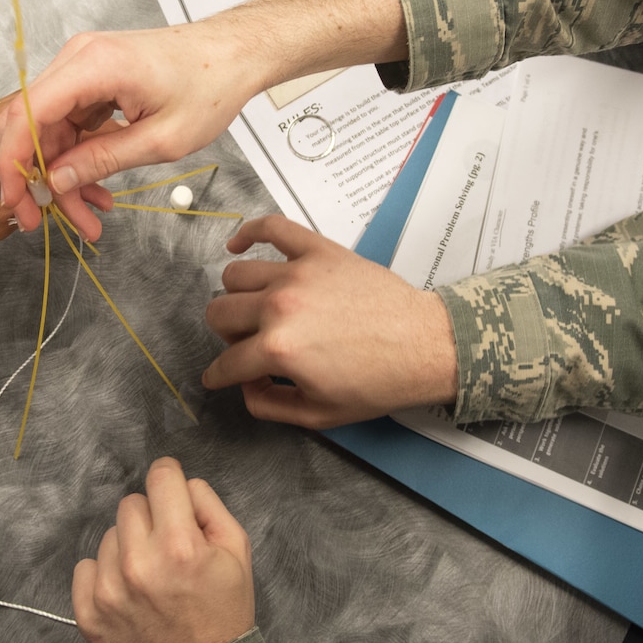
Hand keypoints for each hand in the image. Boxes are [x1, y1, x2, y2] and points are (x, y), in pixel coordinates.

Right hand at [0, 0, 410, 232]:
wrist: (235, 53)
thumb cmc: (211, 85)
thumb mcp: (161, 140)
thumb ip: (103, 159)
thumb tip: (58, 181)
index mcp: (93, 65)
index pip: (26, 115)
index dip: (14, 163)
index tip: (19, 202)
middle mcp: (79, 58)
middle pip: (33, 124)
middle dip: (37, 177)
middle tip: (46, 221)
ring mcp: (85, 66)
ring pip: (51, 129)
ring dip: (63, 174)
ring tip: (87, 216)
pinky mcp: (95, 78)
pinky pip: (72, 122)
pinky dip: (79, 155)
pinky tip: (95, 188)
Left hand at [0, 99, 112, 259]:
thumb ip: (29, 202)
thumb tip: (59, 193)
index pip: (49, 137)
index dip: (77, 163)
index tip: (98, 186)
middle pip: (46, 138)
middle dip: (76, 170)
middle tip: (100, 201)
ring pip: (34, 145)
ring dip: (59, 172)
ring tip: (86, 206)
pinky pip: (14, 149)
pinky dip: (36, 169)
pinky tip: (54, 190)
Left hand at [72, 457, 254, 642]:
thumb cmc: (225, 614)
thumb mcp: (238, 552)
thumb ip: (210, 506)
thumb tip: (181, 483)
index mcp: (180, 545)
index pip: (160, 477)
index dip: (170, 480)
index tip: (171, 494)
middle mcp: (139, 564)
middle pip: (130, 504)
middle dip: (151, 519)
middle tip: (168, 548)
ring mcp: (110, 591)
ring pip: (109, 536)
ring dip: (128, 548)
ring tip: (151, 578)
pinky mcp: (90, 615)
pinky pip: (85, 568)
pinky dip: (105, 575)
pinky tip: (129, 594)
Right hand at [202, 215, 457, 427]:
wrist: (425, 346)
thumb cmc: (380, 381)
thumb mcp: (319, 414)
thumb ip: (269, 405)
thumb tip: (246, 388)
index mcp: (278, 350)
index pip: (226, 363)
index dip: (218, 376)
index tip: (219, 377)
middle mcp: (280, 307)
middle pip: (220, 313)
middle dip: (228, 337)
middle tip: (250, 346)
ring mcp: (298, 273)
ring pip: (236, 275)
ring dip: (239, 297)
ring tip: (258, 310)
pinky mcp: (318, 251)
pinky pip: (271, 228)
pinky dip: (247, 233)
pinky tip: (238, 246)